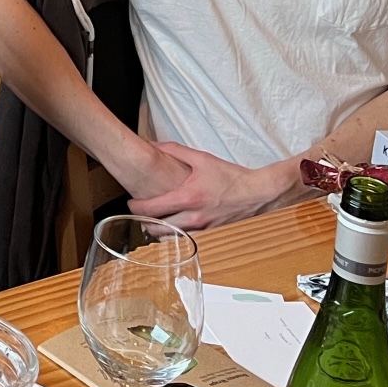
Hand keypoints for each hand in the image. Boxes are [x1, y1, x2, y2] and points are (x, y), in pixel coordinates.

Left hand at [128, 141, 293, 229]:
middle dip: (143, 222)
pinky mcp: (210, 235)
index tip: (131, 204)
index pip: (152, 209)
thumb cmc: (230, 176)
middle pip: (157, 228)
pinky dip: (175, 238)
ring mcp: (203, 229)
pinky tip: (172, 230)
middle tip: (139, 215)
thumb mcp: (202, 159)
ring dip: (158, 232)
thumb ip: (175, 151)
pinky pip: (186, 242)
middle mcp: (194, 217)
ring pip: (171, 239)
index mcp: (188, 197)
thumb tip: (153, 144)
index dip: (136, 208)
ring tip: (152, 223)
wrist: (257, 193)